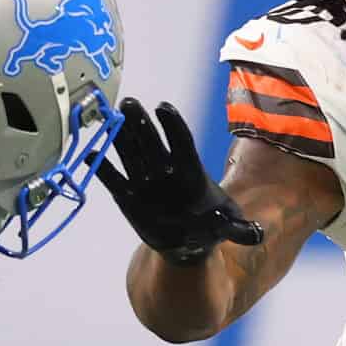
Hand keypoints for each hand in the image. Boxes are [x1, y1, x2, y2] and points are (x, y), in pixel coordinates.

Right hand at [97, 98, 264, 264]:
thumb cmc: (211, 227)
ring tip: (111, 115)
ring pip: (132, 154)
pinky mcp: (129, 196)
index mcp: (191, 173)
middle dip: (142, 123)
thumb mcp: (229, 228)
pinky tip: (88, 153)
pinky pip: (113, 180)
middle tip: (130, 103)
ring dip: (121, 136)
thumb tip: (256, 235)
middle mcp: (167, 172)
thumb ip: (240, 230)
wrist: (187, 243)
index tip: (164, 107)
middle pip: (153, 143)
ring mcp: (146, 182)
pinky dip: (102, 168)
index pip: (182, 144)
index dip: (173, 126)